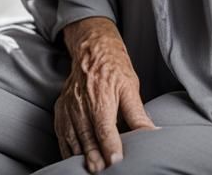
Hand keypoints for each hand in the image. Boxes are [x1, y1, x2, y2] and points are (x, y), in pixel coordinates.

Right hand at [55, 17, 158, 170]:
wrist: (92, 49)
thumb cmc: (113, 67)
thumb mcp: (130, 86)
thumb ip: (137, 113)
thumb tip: (150, 132)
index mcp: (100, 96)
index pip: (104, 128)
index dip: (110, 146)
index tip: (115, 161)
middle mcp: (81, 102)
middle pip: (87, 136)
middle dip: (94, 156)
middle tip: (101, 170)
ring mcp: (68, 106)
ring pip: (73, 137)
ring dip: (81, 154)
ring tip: (90, 167)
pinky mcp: (61, 108)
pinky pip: (62, 133)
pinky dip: (68, 147)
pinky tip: (76, 157)